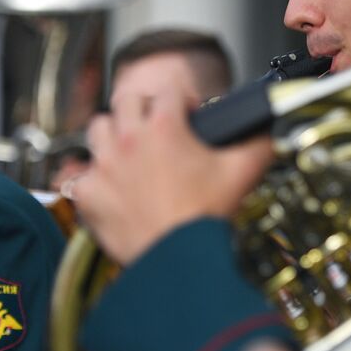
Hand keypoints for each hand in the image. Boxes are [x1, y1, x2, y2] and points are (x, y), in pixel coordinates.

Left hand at [74, 79, 272, 264]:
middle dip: (143, 107)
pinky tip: (109, 187)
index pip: (170, 90)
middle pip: (126, 100)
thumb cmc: (206, 217)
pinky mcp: (88, 194)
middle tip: (156, 125)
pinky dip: (93, 178)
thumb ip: (259, 145)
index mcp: (165, 126)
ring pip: (98, 129)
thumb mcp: (242, 173)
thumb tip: (270, 133)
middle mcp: (129, 139)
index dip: (184, 99)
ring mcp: (104, 165)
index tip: (190, 113)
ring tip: (128, 149)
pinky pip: (80, 175)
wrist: (178, 260)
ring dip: (113, 133)